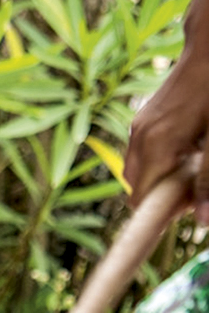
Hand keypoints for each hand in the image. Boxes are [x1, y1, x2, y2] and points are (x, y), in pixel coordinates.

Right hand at [127, 38, 208, 222]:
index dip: (158, 216)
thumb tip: (202, 222)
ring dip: (167, 181)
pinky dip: (165, 164)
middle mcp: (140, 137)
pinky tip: (193, 154)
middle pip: (140, 188)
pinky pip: (146, 155)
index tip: (184, 215)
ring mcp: (140, 126)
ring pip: (142, 171)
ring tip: (197, 171)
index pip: (140, 199)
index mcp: (154, 145)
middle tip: (198, 190)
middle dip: (166, 198)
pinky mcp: (146, 120)